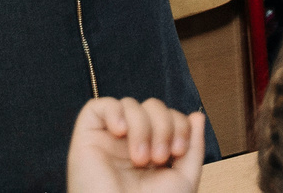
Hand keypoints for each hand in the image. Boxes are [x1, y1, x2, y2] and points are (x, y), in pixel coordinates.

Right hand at [66, 98, 206, 192]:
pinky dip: (114, 111)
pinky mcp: (86, 140)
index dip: (179, 125)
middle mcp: (129, 143)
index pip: (169, 117)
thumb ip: (193, 147)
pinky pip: (96, 106)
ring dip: (142, 126)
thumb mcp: (182, 177)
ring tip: (140, 158)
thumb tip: (196, 116)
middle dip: (163, 126)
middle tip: (158, 157)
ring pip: (130, 105)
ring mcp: (108, 140)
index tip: (177, 152)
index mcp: (151, 150)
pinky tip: (121, 131)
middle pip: (152, 106)